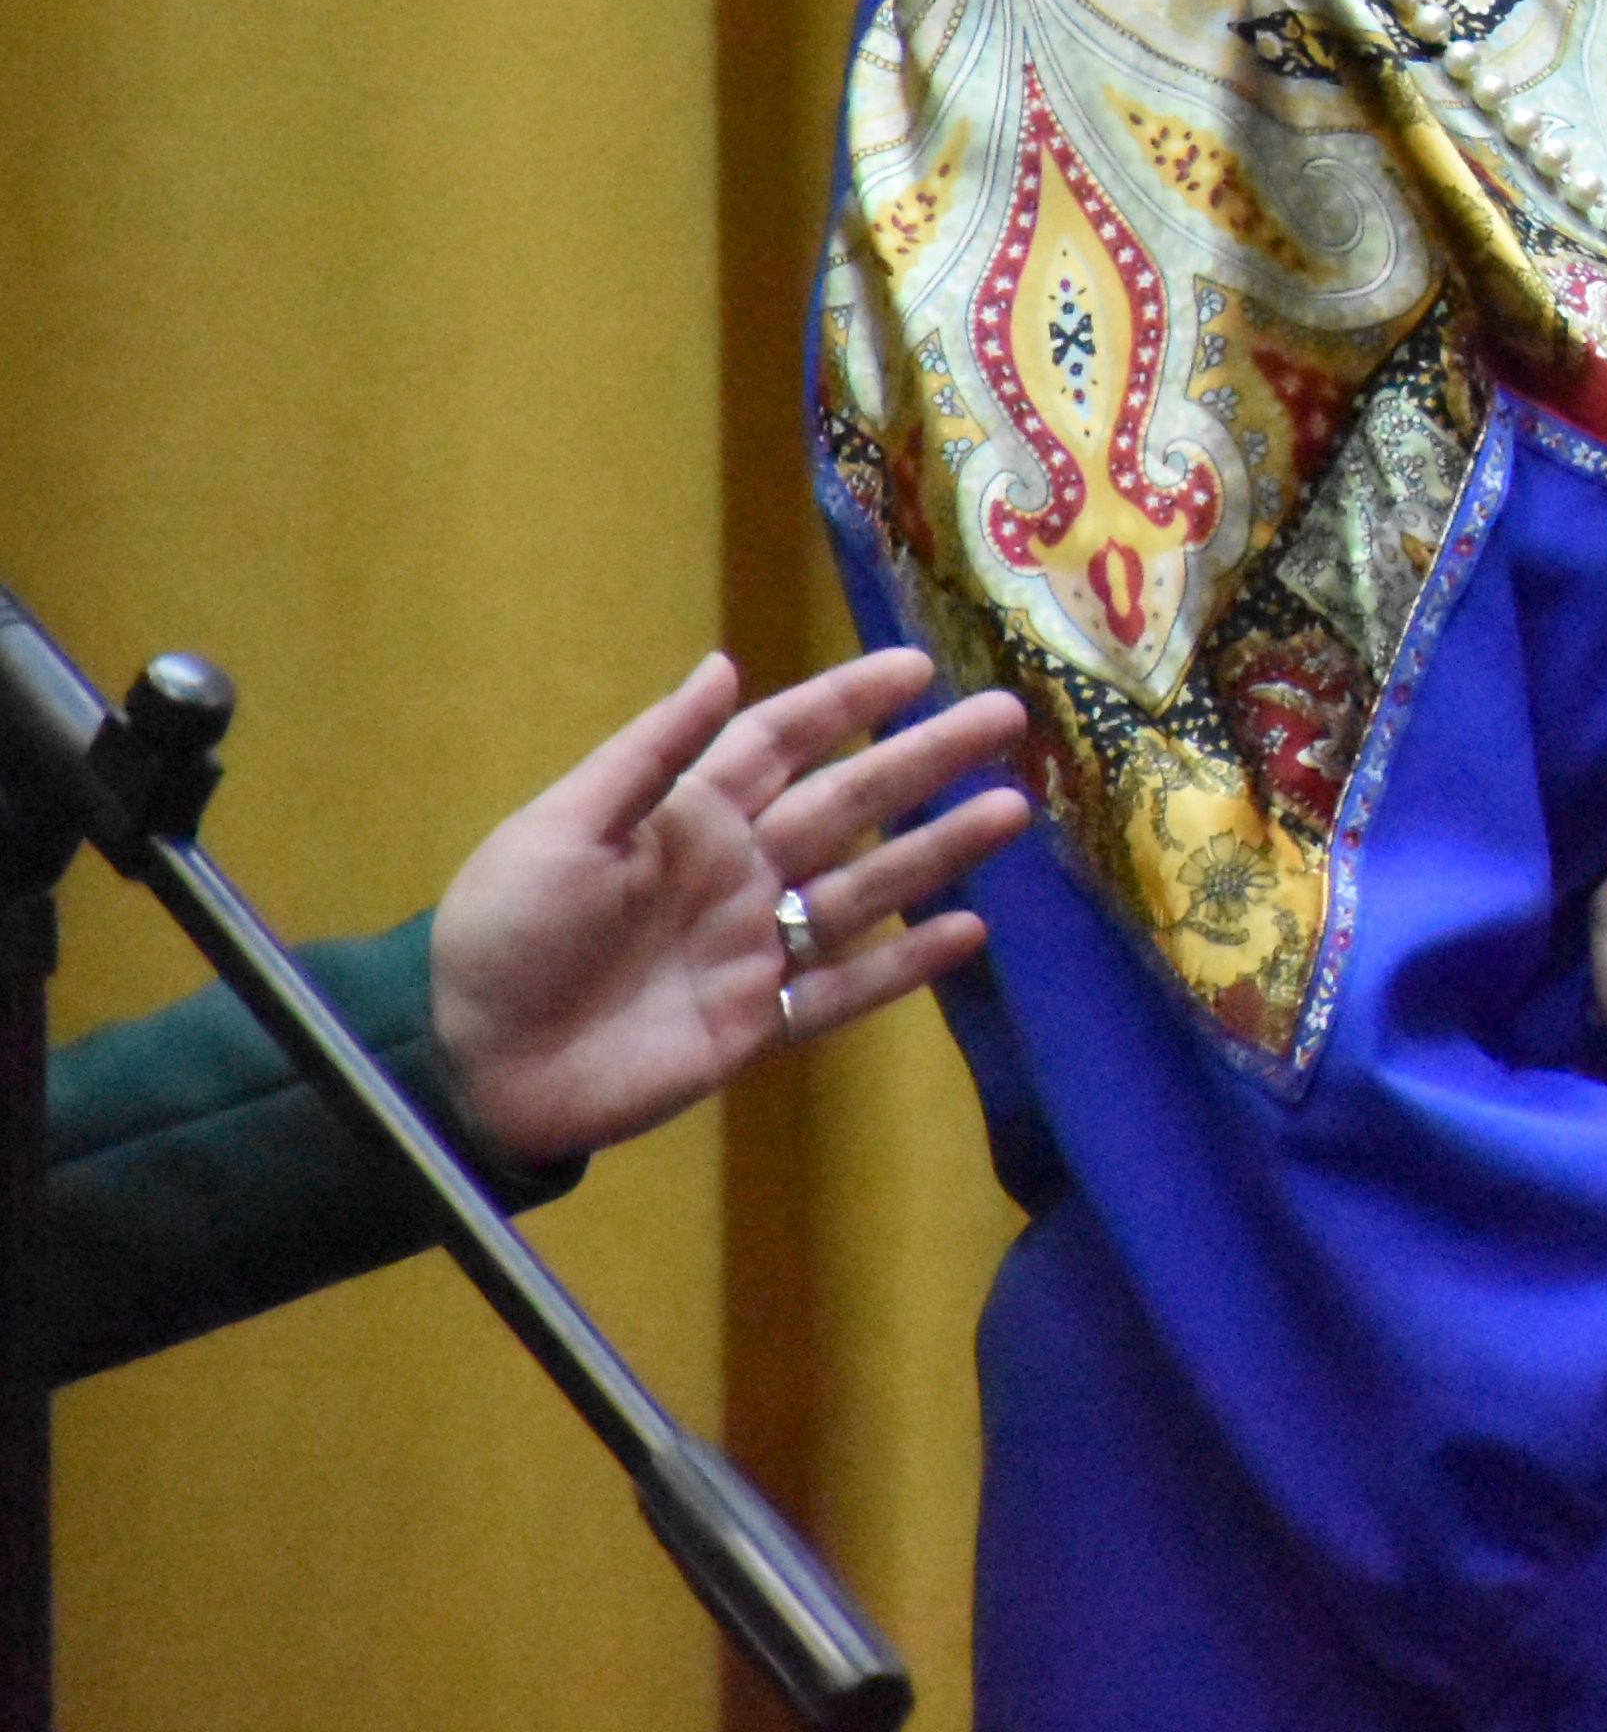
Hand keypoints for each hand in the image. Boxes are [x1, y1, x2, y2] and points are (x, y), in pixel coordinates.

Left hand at [427, 647, 1036, 1164]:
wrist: (470, 1067)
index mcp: (686, 816)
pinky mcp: (755, 1023)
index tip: (918, 666)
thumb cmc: (505, 934)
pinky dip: (906, 966)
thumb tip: (725, 665)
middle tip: (1007, 718)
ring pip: (867, 886)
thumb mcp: (562, 831)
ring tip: (1012, 812)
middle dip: (925, 758)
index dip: (846, 702)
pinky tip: (969, 935)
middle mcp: (736, 870)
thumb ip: (649, 757)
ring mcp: (752, 947)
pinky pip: (844, 987)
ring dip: (939, 850)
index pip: (782, 740)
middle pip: (849, 801)